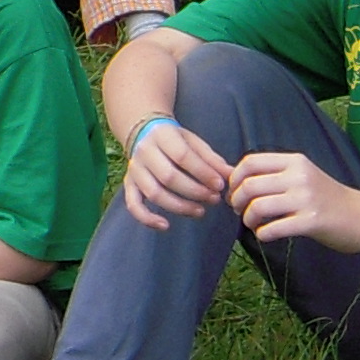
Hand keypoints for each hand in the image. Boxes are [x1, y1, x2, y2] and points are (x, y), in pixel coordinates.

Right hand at [118, 115, 232, 228]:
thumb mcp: (194, 142)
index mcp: (162, 135)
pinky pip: (133, 205)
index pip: (182, 156)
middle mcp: (144, 152)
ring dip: (179, 206)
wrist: (144, 133)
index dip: (202, 173)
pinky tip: (165, 226)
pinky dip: (147, 218)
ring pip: (154, 193)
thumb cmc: (175, 140)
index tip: (220, 185)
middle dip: (195, 191)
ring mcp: (134, 169)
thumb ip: (211, 159)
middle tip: (214, 199)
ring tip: (200, 211)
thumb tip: (230, 175)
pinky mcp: (128, 184)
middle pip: (168, 177)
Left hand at [226, 150, 359, 251]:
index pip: (250, 162)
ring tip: (253, 224)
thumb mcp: (303, 176)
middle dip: (237, 201)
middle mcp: (299, 176)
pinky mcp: (312, 221)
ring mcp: (306, 198)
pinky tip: (266, 235)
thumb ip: (275, 175)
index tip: (235, 192)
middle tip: (240, 212)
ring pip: (258, 207)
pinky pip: (273, 229)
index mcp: (295, 161)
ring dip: (248, 219)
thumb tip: (236, 180)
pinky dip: (262, 234)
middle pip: (250, 185)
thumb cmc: (328, 198)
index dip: (234, 179)